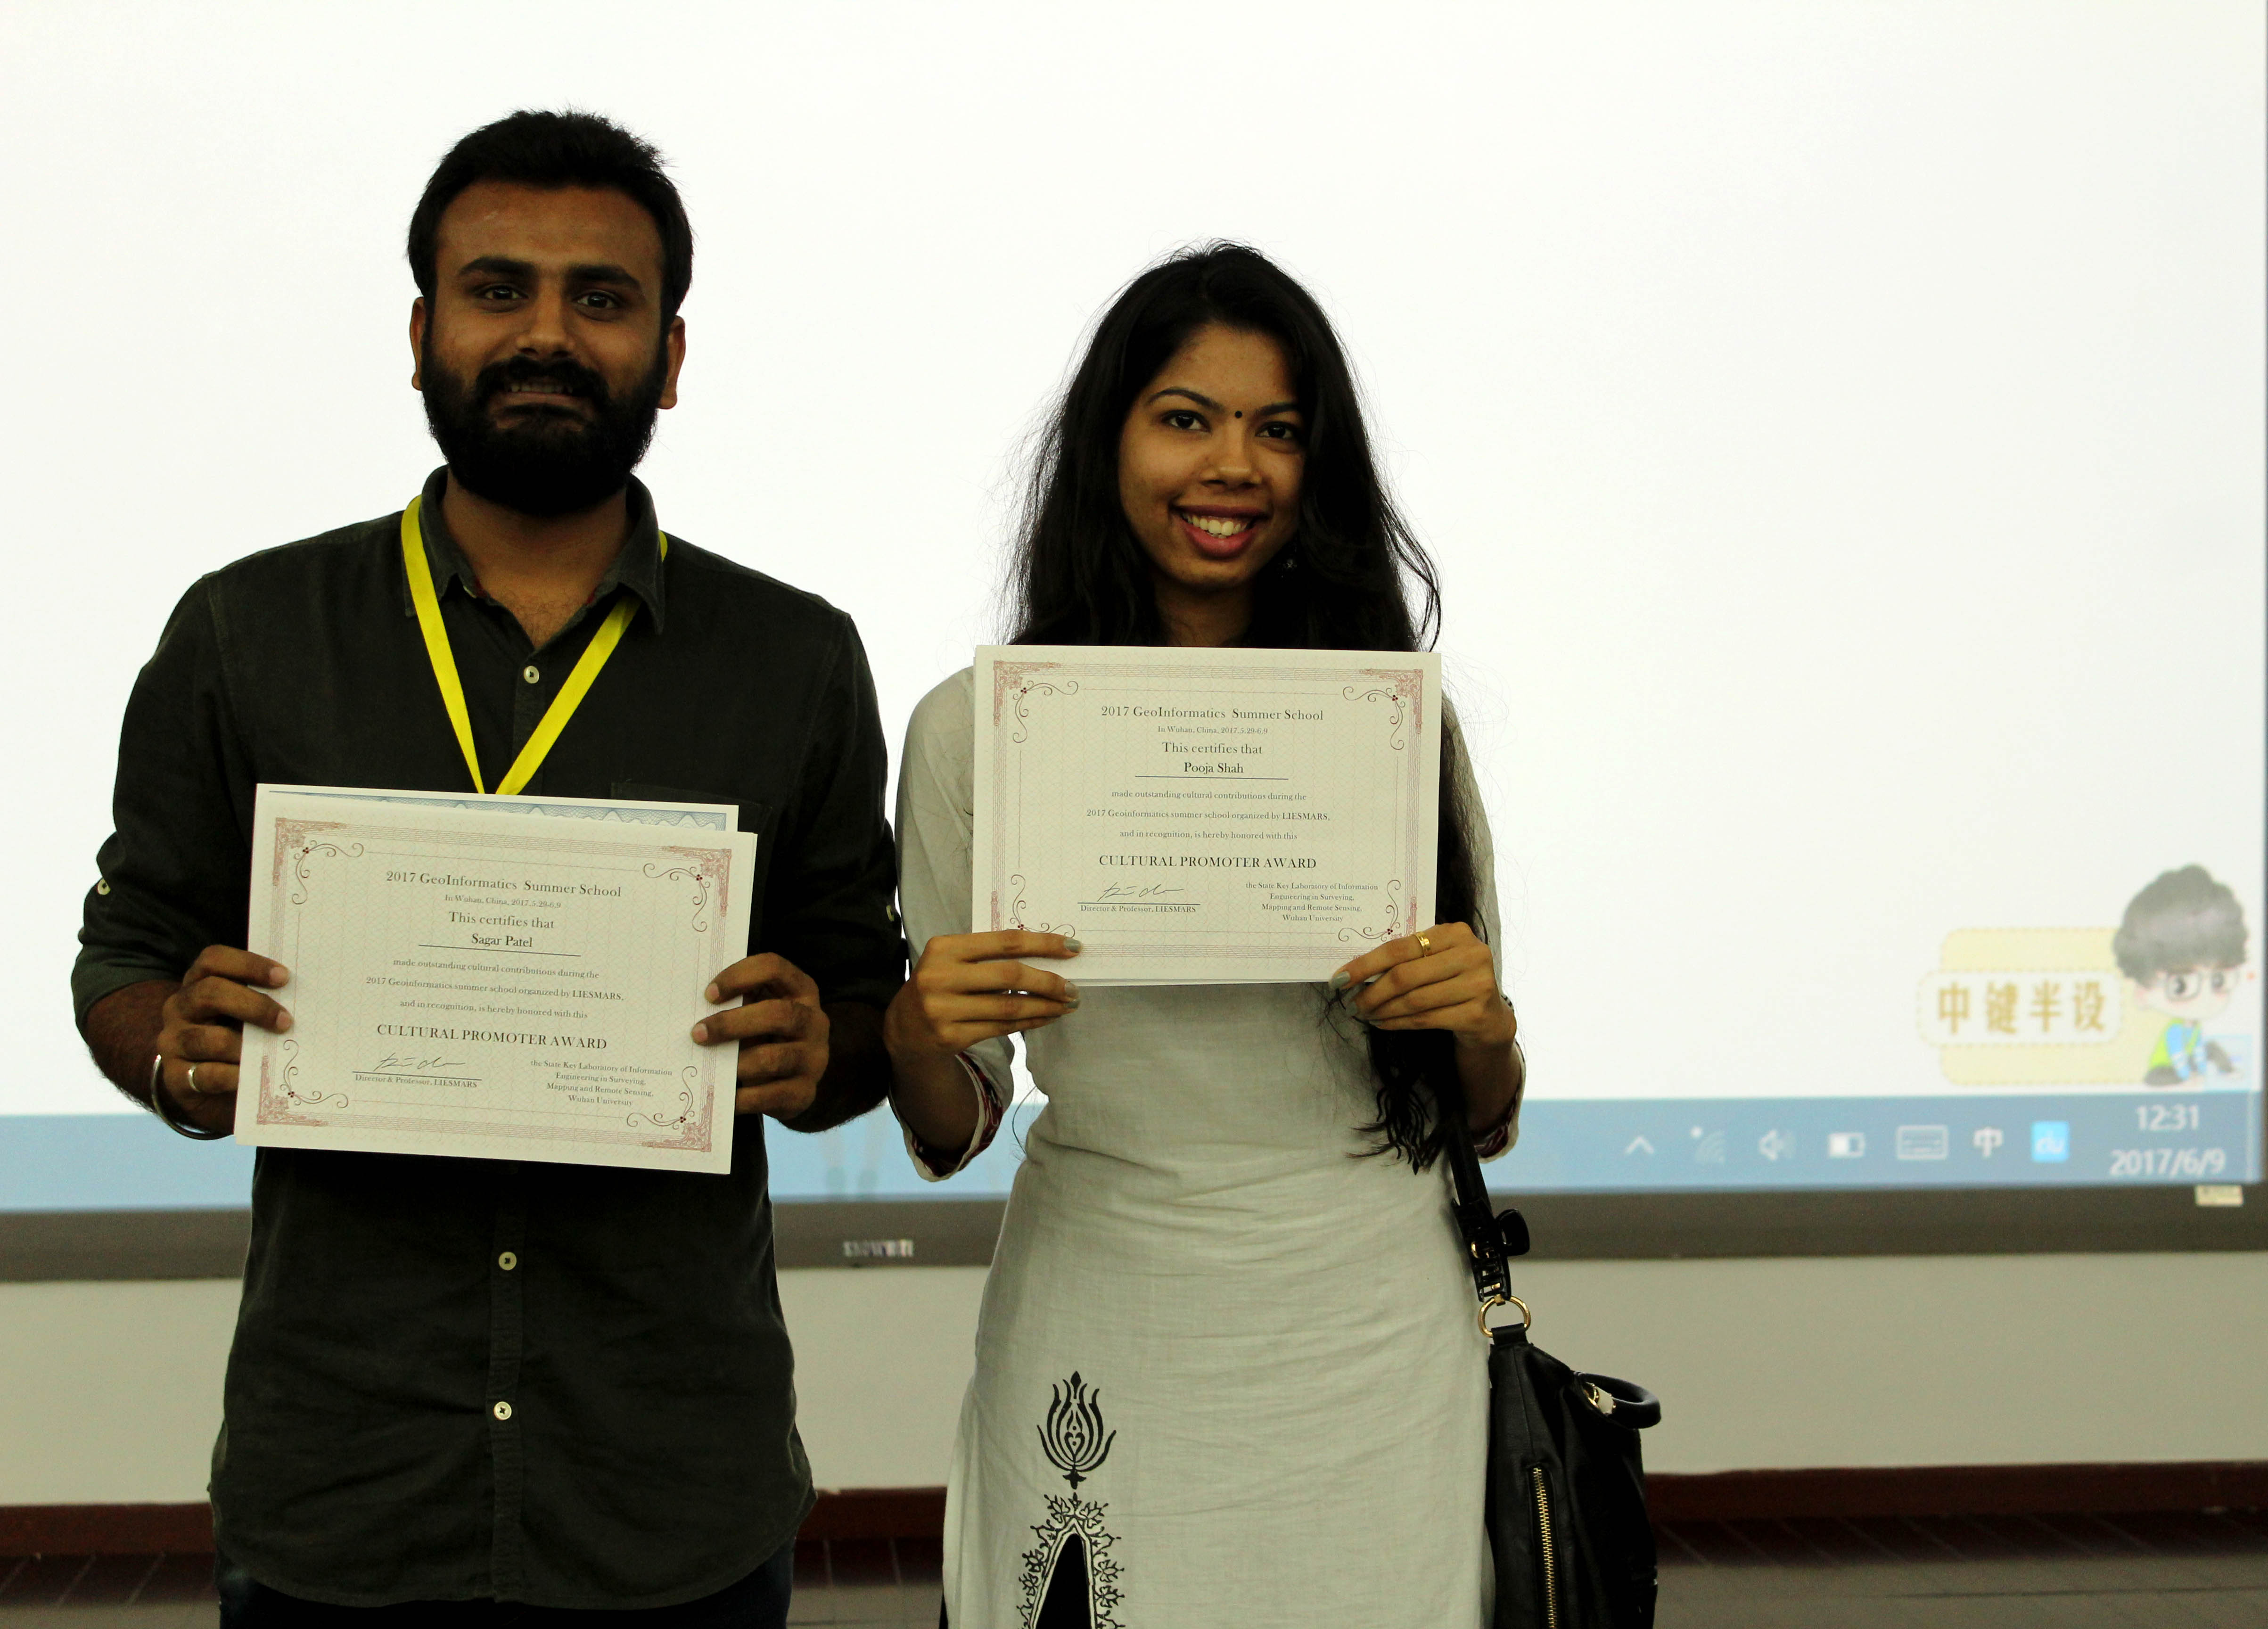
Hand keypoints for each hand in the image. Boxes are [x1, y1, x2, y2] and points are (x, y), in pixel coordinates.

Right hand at [155, 946, 292, 1133]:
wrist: (207, 1087)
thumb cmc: (237, 1039)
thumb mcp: (246, 1015)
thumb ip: (265, 1001)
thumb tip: (307, 999)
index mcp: (199, 982)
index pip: (213, 960)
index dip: (248, 964)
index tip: (284, 977)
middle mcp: (180, 1007)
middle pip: (210, 993)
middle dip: (254, 1005)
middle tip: (286, 1021)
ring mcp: (174, 1042)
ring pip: (208, 1038)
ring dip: (245, 1046)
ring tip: (272, 1052)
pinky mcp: (177, 1077)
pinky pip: (206, 1075)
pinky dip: (233, 1076)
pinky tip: (252, 1076)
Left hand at [696, 954, 829, 1119]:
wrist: (792, 1079)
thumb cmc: (765, 1034)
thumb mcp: (758, 1010)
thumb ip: (738, 1002)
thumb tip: (693, 1008)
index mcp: (802, 990)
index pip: (774, 968)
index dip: (740, 976)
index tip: (708, 994)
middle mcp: (814, 1021)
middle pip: (778, 1014)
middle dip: (732, 1024)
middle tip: (697, 1033)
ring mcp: (814, 1059)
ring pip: (773, 1058)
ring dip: (735, 1063)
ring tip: (711, 1066)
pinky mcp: (804, 1093)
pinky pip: (770, 1095)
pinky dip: (742, 1097)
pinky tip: (723, 1094)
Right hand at [884, 932, 1080, 1065]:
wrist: (904, 1027)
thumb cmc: (940, 984)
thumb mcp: (953, 960)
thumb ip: (989, 954)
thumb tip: (1047, 955)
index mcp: (944, 948)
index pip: (1004, 941)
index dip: (1043, 943)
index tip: (1073, 948)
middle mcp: (940, 977)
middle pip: (1009, 976)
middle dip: (1048, 982)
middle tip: (1073, 988)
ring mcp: (943, 1009)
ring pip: (1009, 1008)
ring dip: (1044, 1007)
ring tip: (1066, 1005)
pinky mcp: (950, 1036)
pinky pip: (1001, 1028)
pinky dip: (1030, 1023)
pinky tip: (1046, 1017)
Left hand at [1332, 922, 1514, 1048]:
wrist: (1489, 1016)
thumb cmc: (1452, 981)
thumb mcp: (1435, 960)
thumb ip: (1407, 958)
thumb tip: (1354, 972)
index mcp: (1455, 933)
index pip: (1400, 947)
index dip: (1366, 964)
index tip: (1340, 978)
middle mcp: (1471, 954)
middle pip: (1405, 975)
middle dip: (1372, 992)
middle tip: (1352, 1003)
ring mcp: (1477, 984)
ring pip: (1413, 1000)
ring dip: (1383, 1010)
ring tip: (1366, 1014)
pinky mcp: (1476, 1013)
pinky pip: (1425, 1019)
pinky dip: (1398, 1023)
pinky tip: (1383, 1024)